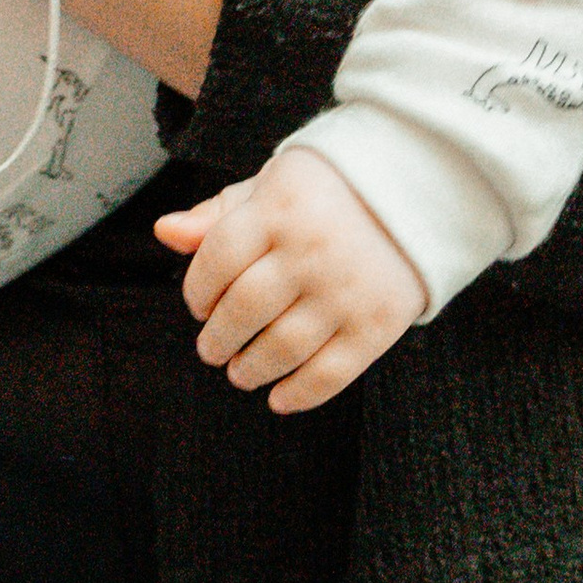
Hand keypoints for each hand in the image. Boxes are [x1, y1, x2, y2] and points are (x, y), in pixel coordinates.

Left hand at [156, 145, 426, 412]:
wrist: (419, 189)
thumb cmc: (328, 190)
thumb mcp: (272, 185)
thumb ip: (217, 214)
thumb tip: (163, 232)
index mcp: (280, 207)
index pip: (217, 259)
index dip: (197, 290)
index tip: (199, 304)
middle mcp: (311, 249)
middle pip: (242, 310)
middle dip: (217, 339)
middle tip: (212, 347)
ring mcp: (346, 289)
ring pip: (280, 349)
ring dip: (250, 369)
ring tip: (240, 370)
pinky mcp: (378, 324)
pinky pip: (329, 374)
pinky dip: (298, 394)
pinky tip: (280, 397)